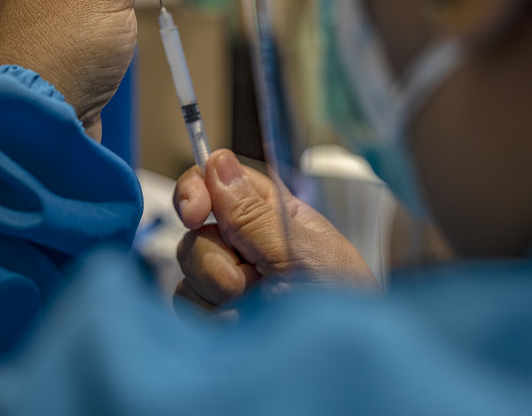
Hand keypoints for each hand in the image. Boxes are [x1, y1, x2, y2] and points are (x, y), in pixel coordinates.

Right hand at [173, 150, 377, 313]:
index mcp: (272, 213)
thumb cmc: (342, 306)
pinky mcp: (217, 315)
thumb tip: (219, 163)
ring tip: (259, 311)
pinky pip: (189, 306)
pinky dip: (213, 318)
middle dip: (218, 262)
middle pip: (196, 232)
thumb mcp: (303, 254)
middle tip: (257, 282)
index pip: (219, 181)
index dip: (197, 189)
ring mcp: (229, 281)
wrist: (342, 368)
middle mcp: (245, 244)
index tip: (194, 213)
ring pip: (189, 272)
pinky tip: (241, 328)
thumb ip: (254, 214)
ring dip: (220, 294)